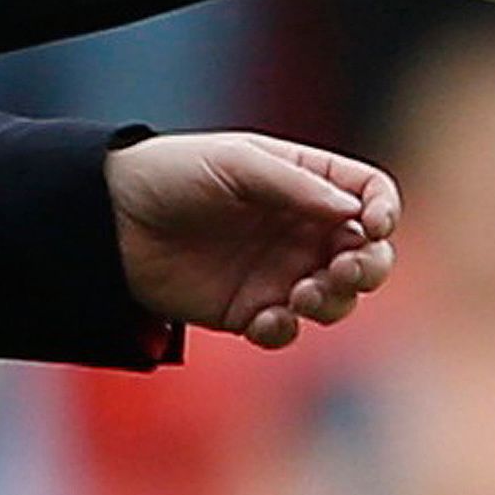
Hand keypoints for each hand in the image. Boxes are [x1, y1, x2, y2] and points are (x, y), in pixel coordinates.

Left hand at [105, 131, 399, 349]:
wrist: (111, 220)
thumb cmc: (174, 174)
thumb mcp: (236, 163)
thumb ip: (296, 185)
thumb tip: (355, 213)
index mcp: (305, 182)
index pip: (369, 195)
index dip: (383, 210)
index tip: (372, 225)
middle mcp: (300, 228)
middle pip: (367, 254)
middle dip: (368, 267)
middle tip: (341, 270)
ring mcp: (277, 271)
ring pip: (336, 299)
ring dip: (331, 301)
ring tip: (298, 294)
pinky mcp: (248, 310)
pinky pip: (287, 331)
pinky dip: (286, 330)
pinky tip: (264, 320)